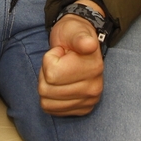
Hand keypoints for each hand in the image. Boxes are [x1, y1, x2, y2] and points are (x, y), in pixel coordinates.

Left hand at [39, 0, 104, 115]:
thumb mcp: (74, 31)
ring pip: (46, 101)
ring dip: (47, 85)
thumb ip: (80, 37)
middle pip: (46, 90)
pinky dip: (49, 97)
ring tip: (59, 72)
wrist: (79, 46)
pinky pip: (50, 109)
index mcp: (94, 68)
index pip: (52, 74)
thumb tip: (89, 44)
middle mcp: (94, 89)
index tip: (61, 52)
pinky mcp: (81, 110)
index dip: (50, 58)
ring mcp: (88, 101)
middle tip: (59, 62)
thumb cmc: (73, 37)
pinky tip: (60, 85)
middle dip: (46, 73)